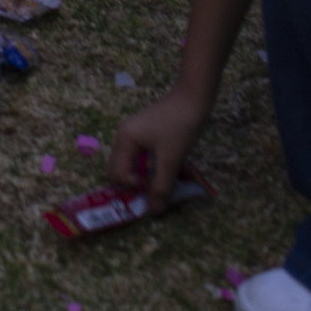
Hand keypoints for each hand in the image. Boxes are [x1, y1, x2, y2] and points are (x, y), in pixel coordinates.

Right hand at [108, 84, 211, 211]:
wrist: (194, 98)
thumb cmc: (179, 127)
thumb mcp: (170, 160)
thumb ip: (161, 186)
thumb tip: (155, 212)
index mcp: (125, 140)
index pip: (116, 173)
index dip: (132, 188)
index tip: (152, 193)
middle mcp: (124, 136)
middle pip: (121, 168)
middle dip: (136, 184)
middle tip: (155, 191)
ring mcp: (134, 133)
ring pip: (133, 163)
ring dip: (145, 175)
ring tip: (163, 180)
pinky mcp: (145, 132)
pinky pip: (141, 155)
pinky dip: (151, 166)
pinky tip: (166, 168)